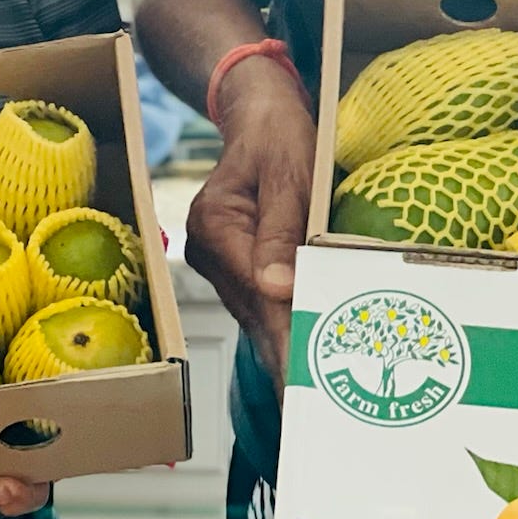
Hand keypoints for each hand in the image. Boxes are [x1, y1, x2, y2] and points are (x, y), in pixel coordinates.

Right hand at [185, 65, 314, 395]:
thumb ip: (282, 229)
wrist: (261, 112)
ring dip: (284, 347)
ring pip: (258, 313)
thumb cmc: (279, 133)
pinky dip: (284, 325)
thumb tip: (279, 289)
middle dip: (283, 356)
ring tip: (309, 394)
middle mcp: (209, 250)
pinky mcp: (237, 265)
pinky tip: (303, 355)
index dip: (284, 333)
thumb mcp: (289, 171)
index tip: (300, 376)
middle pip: (255, 312)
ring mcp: (220, 261)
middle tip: (306, 406)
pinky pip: (262, 302)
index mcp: (215, 226)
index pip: (257, 291)